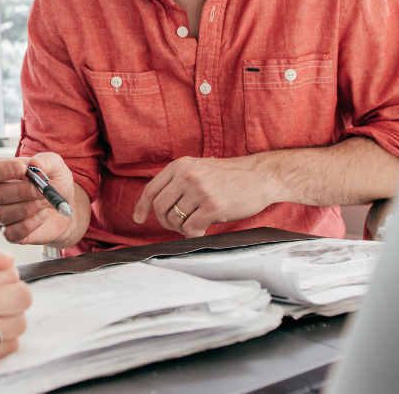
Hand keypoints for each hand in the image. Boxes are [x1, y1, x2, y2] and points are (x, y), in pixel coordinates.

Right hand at [0, 152, 75, 244]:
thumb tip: (35, 163)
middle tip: (41, 191)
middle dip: (22, 192)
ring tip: (44, 202)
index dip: (1, 170)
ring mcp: (0, 215)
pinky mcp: (10, 234)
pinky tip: (41, 216)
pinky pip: (12, 232)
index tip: (23, 169)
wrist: (67, 205)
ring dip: (28, 208)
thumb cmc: (54, 182)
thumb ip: (46, 161)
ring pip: (3, 214)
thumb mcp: (55, 165)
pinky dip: (30, 224)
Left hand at [133, 155, 273, 237]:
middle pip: (159, 208)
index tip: (138, 219)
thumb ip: (179, 181)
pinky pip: (191, 228)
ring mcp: (200, 190)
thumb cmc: (230, 176)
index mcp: (181, 165)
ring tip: (196, 223)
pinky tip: (204, 228)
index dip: (142, 207)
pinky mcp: (213, 206)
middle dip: (165, 221)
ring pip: (175, 220)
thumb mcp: (199, 168)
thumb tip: (157, 204)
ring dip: (182, 228)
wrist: (260, 176)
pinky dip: (194, 233)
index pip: (151, 189)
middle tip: (178, 224)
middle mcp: (187, 175)